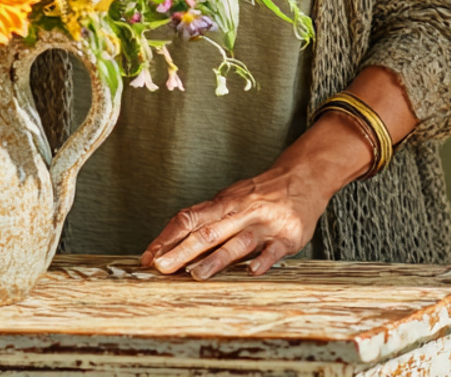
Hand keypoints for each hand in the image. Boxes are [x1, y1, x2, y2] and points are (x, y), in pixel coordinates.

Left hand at [140, 66, 417, 279]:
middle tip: (160, 267)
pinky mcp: (287, 236)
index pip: (189, 218)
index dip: (168, 237)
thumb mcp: (231, 200)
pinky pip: (273, 250)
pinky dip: (262, 259)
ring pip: (236, 242)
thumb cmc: (259, 195)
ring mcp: (264, 223)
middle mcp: (240, 211)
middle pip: (207, 232)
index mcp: (223, 203)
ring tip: (194, 274)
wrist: (302, 177)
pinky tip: (251, 271)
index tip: (148, 255)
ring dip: (215, 259)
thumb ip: (207, 220)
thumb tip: (172, 240)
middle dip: (181, 250)